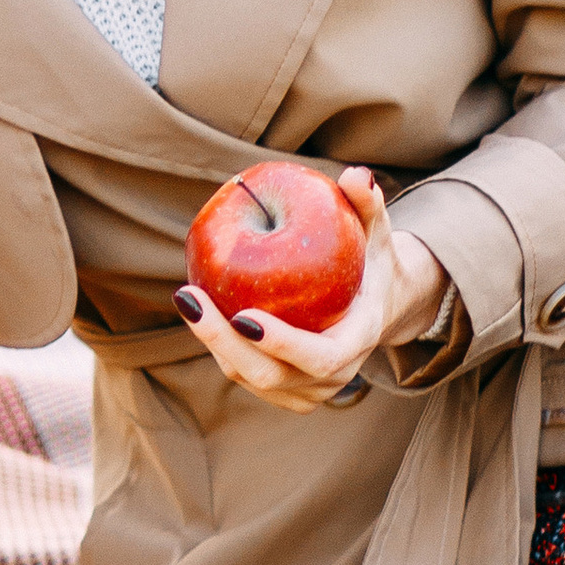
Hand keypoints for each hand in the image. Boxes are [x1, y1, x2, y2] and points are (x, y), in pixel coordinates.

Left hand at [170, 167, 448, 414]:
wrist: (377, 305)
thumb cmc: (372, 260)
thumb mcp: (376, 232)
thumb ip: (367, 205)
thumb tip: (356, 175)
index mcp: (358, 342)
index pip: (321, 358)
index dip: (283, 344)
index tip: (244, 316)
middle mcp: (332, 378)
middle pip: (270, 374)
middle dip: (223, 341)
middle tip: (189, 297)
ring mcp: (305, 390)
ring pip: (249, 377)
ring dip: (213, 341)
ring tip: (188, 297)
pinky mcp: (282, 390)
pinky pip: (242, 373)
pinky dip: (218, 344)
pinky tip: (197, 307)